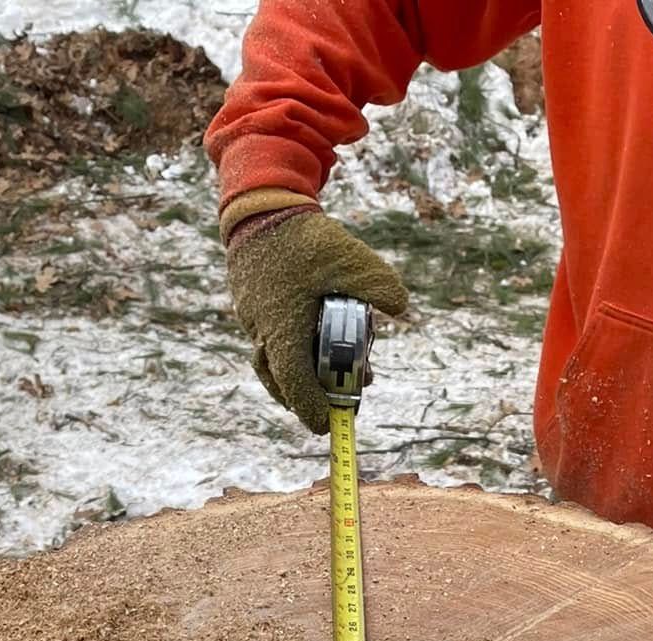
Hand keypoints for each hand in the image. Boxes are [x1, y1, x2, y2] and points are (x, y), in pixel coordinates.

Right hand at [226, 211, 407, 433]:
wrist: (258, 204)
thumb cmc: (302, 237)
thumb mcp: (349, 257)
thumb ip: (378, 285)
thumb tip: (401, 309)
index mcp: (283, 331)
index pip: (296, 385)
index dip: (312, 408)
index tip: (327, 425)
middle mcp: (263, 331)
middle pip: (281, 382)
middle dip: (307, 398)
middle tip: (333, 405)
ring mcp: (252, 319)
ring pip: (272, 363)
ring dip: (297, 375)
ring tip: (326, 375)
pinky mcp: (251, 305)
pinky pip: (268, 340)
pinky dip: (288, 350)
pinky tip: (309, 337)